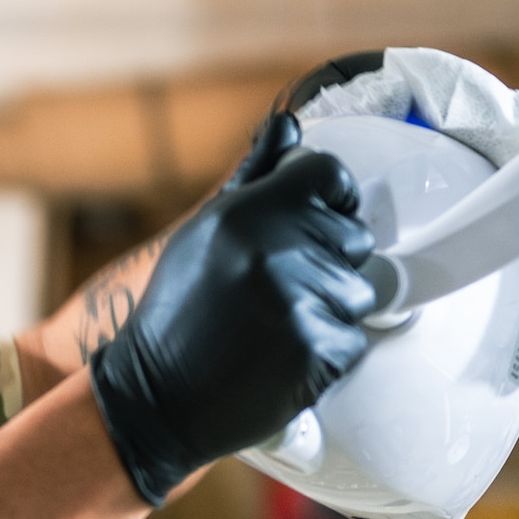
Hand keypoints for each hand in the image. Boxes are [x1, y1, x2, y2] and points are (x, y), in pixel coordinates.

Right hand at [89, 113, 377, 505]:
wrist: (158, 396)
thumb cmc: (180, 312)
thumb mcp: (203, 233)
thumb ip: (253, 178)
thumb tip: (288, 122)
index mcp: (248, 212)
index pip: (331, 174)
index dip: (330, 198)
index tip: (310, 224)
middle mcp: (278, 248)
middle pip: (354, 236)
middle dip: (326, 262)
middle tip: (275, 292)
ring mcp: (301, 299)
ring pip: (359, 292)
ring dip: (327, 311)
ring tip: (275, 328)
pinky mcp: (317, 348)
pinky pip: (354, 339)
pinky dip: (326, 353)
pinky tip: (282, 358)